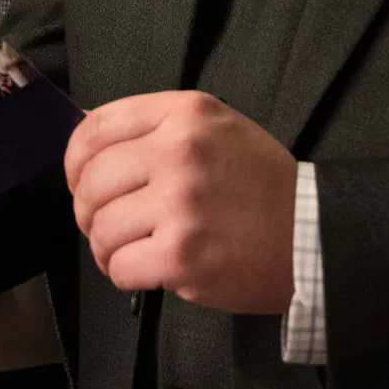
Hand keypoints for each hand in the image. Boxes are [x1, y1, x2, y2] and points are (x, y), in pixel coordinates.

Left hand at [64, 91, 296, 314]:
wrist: (312, 234)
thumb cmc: (262, 184)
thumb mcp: (216, 128)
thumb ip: (158, 129)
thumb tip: (89, 141)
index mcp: (185, 114)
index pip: (97, 128)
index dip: (76, 160)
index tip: (79, 180)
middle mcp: (179, 152)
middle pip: (92, 181)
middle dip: (88, 210)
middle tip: (104, 224)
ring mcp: (180, 204)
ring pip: (101, 227)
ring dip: (105, 246)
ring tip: (127, 250)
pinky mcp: (181, 255)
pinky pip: (120, 266)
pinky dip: (123, 274)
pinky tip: (144, 270)